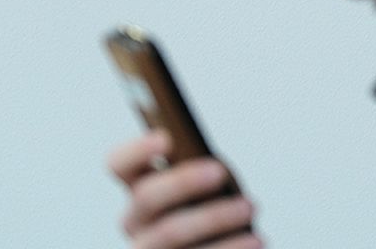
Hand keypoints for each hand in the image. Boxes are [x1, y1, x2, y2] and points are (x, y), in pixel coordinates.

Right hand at [108, 130, 261, 248]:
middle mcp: (135, 219)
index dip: (136, 150)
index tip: (166, 137)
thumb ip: (203, 173)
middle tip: (219, 171)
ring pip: (169, 232)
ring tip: (250, 207)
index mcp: (140, 187)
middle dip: (183, 181)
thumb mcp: (209, 185)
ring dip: (214, 217)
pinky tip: (255, 239)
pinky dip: (229, 247)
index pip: (120, 164)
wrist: (218, 245)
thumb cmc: (214, 207)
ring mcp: (146, 247)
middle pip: (147, 196)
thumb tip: (215, 170)